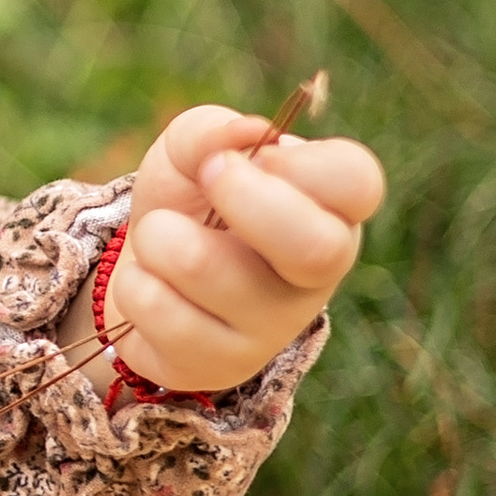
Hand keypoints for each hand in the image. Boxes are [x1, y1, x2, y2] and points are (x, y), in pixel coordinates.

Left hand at [59, 105, 386, 400]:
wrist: (152, 271)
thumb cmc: (195, 199)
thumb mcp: (193, 150)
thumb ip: (211, 131)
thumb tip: (246, 132)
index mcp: (331, 207)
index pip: (358, 183)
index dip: (301, 163)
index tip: (250, 156)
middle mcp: (320, 270)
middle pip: (315, 249)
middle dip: (242, 201)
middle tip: (206, 180)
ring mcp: (276, 325)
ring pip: (204, 268)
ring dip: (157, 237)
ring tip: (161, 238)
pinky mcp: (225, 364)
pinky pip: (159, 310)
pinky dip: (136, 283)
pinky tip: (155, 285)